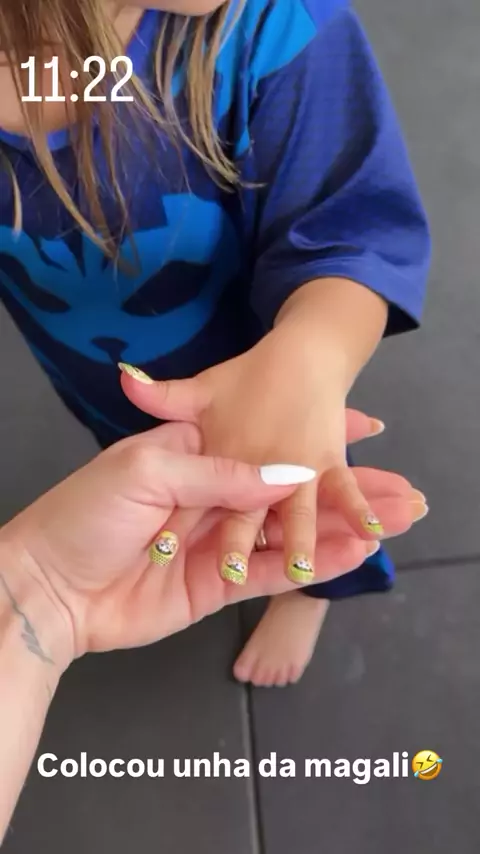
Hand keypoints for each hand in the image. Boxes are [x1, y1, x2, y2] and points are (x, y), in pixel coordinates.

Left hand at [0, 419, 420, 840]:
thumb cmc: (87, 512)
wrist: (49, 587)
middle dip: (345, 491)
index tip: (366, 432)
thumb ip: (222, 474)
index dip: (317, 439)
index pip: (268, 443)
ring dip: (342, 529)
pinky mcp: (219, 587)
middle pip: (290, 491)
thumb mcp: (149, 470)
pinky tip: (352, 556)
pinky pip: (271, 572)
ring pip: (290, 533)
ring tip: (393, 523)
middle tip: (402, 491)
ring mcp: (219, 543)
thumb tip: (290, 473)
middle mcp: (213, 496)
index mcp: (194, 454)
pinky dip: (312, 564)